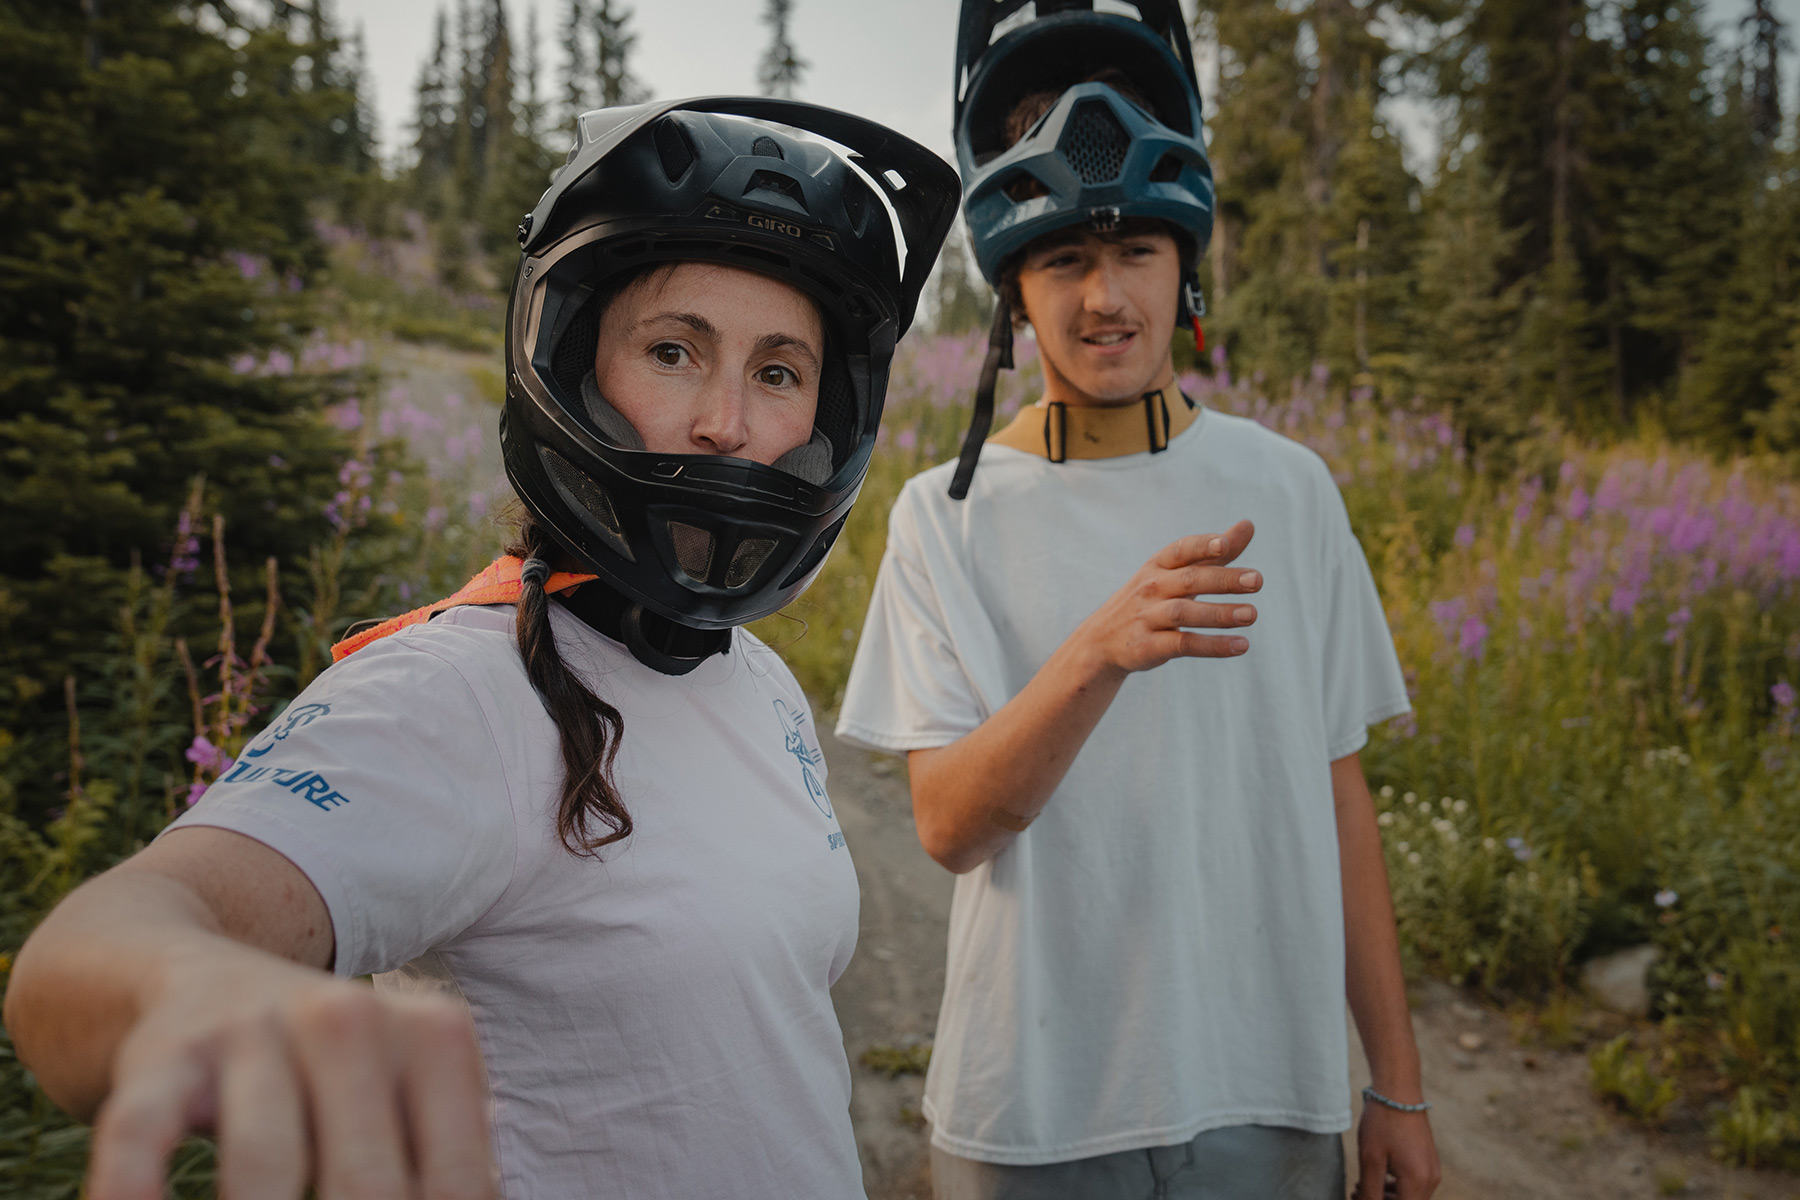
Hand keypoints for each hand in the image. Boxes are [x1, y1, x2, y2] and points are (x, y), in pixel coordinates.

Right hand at [88, 955, 495, 1199]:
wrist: (205, 975)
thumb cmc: (338, 1068)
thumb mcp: (411, 1088)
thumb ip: (451, 1158)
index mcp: (432, 1036)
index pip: (455, 1179)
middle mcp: (348, 1020)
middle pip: (366, 1181)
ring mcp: (252, 1034)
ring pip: (265, 1161)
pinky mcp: (165, 1056)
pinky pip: (143, 1132)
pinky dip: (134, 1188)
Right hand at [1072, 519, 1260, 677]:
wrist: (1101, 641)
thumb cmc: (1151, 599)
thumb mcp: (1175, 572)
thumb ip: (1213, 553)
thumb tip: (1249, 524)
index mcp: (1158, 566)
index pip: (1180, 550)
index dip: (1201, 546)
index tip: (1224, 544)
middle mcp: (1151, 588)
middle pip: (1189, 580)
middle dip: (1223, 580)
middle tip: (1257, 580)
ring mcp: (1147, 617)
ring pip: (1185, 613)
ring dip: (1219, 614)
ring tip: (1251, 614)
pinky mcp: (1148, 647)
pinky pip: (1183, 645)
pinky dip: (1212, 646)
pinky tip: (1240, 645)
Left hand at [1354, 1102, 1440, 1199]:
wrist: (1398, 1090)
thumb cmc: (1382, 1122)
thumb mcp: (1370, 1159)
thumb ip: (1370, 1191)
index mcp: (1417, 1181)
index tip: (1356, 1196)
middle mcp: (1431, 1180)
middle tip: (1357, 1191)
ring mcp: (1433, 1170)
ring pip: (1410, 1197)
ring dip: (1388, 1197)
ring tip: (1363, 1184)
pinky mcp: (1429, 1162)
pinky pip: (1414, 1184)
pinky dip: (1397, 1186)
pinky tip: (1379, 1176)